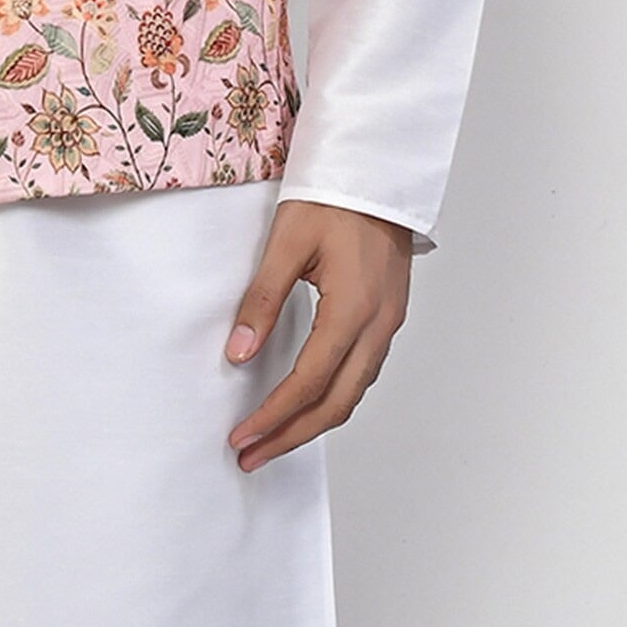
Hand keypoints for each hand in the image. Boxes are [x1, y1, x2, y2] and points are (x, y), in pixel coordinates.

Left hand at [223, 199, 412, 468]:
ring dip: (313, 421)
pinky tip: (309, 400)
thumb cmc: (331, 197)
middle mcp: (377, 325)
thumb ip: (261, 299)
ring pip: (354, 392)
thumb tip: (237, 353)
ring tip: (274, 437)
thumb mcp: (287, 243)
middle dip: (292, 435)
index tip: (242, 436)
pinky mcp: (388, 316)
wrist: (377, 172)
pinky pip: (364, 372)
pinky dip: (334, 396)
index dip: (274, 416)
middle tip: (252, 454)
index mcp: (352, 309)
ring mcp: (388, 323)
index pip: (309, 382)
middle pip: (336, 403)